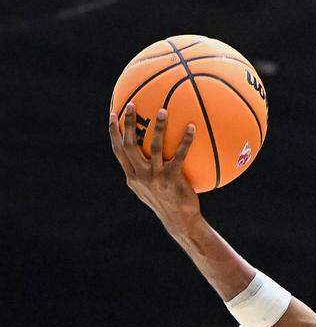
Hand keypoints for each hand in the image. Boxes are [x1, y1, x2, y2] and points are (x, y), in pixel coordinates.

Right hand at [109, 101, 200, 235]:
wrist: (180, 222)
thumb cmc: (167, 204)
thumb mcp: (148, 191)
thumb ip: (143, 174)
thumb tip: (143, 157)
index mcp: (132, 177)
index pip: (118, 151)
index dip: (114, 133)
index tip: (112, 114)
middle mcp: (140, 176)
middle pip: (129, 145)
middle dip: (129, 123)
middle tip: (131, 104)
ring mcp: (156, 178)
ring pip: (154, 147)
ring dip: (158, 127)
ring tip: (163, 110)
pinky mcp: (172, 179)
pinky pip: (179, 155)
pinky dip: (185, 140)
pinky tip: (191, 127)